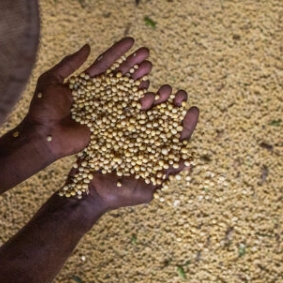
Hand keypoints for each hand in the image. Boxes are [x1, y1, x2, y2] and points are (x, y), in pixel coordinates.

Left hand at [21, 37, 152, 158]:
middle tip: (146, 52)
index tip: (131, 41)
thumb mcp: (51, 80)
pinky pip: (127, 114)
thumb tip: (87, 46)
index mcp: (85, 84)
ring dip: (139, 79)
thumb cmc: (43, 108)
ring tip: (149, 68)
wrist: (43, 136)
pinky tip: (149, 93)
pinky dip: (139, 104)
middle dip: (133, 64)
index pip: (104, 64)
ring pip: (126, 93)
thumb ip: (69, 64)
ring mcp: (104, 111)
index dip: (118, 52)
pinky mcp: (108, 126)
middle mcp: (97, 96)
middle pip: (119, 77)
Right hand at [77, 85, 199, 214]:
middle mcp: (146, 140)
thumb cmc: (120, 195)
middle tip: (179, 94)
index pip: (176, 137)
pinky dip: (134, 98)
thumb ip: (165, 173)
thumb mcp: (147, 188)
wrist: (89, 191)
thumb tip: (188, 162)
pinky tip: (143, 88)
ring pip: (147, 110)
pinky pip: (126, 108)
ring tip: (163, 89)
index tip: (193, 109)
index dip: (186, 123)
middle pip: (164, 119)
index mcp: (158, 154)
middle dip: (173, 106)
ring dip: (157, 98)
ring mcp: (130, 132)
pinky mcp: (113, 126)